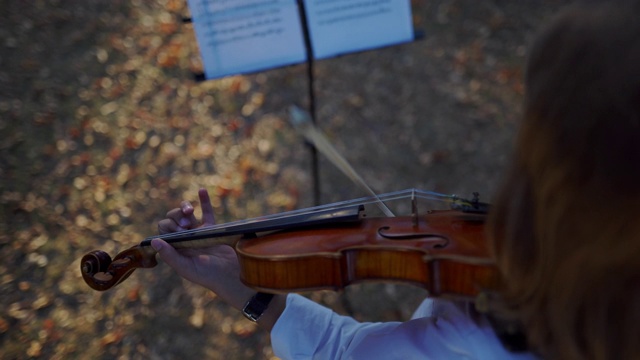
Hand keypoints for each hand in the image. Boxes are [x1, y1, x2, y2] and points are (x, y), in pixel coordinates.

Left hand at [151, 188, 285, 329]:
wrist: (232, 274)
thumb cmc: (208, 275)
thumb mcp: (186, 268)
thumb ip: (170, 255)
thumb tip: (154, 240)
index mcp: (176, 247)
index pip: (164, 230)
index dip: (168, 226)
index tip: (179, 230)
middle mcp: (185, 238)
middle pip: (173, 218)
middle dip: (176, 216)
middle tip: (186, 225)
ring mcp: (199, 232)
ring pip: (187, 213)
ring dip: (185, 207)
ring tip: (190, 210)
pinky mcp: (213, 228)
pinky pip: (207, 211)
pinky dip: (204, 200)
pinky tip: (201, 190)